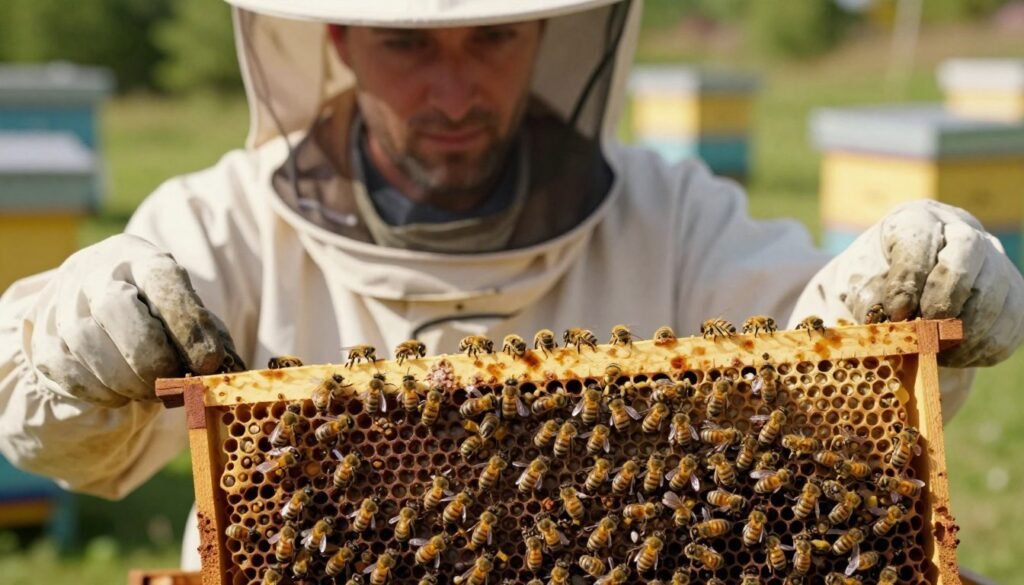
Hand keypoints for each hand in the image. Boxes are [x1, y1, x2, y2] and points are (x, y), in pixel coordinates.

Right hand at [30, 234, 244, 406]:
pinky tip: (122, 394)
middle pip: (115, 307)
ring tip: (153, 391)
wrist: (97, 304)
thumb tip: (225, 373)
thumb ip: (208, 338)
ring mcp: (61, 302)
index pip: (162, 279)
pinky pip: (65, 371)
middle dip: (151, 356)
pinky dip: (100, 392)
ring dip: (127, 381)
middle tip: (175, 381)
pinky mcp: (42, 337)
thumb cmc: (158, 313)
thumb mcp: (187, 311)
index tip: (209, 362)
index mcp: (140, 257)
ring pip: (85, 343)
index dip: (188, 324)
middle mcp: (94, 271)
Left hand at [837, 200, 1023, 367]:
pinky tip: (951, 355)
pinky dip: (979, 349)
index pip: (919, 237)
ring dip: (962, 332)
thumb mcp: (858, 282)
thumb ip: (867, 296)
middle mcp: (962, 232)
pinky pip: (1007, 326)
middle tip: (922, 332)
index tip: (895, 313)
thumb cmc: (875, 283)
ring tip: (932, 351)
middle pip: (967, 254)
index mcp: (915, 221)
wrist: (906, 292)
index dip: (909, 278)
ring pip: (994, 294)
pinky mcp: (1013, 297)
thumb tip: (886, 323)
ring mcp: (994, 263)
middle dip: (943, 300)